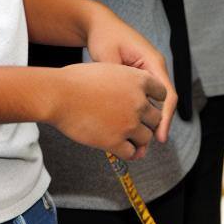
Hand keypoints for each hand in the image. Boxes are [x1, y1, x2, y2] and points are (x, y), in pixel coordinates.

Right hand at [45, 62, 166, 161]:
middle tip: (136, 125)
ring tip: (128, 138)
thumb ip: (127, 83)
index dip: (154, 101)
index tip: (146, 106)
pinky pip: (131, 152)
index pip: (162, 94)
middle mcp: (139, 102)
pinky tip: (120, 149)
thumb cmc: (78, 80)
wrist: (60, 94)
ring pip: (146, 137)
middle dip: (147, 122)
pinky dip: (128, 152)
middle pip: (156, 118)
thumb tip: (133, 95)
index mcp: (140, 80)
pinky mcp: (115, 141)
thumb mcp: (111, 70)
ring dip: (138, 139)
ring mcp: (129, 123)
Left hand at [84, 5, 176, 142]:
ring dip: (150, 119)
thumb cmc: (105, 37)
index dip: (166, 118)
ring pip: (155, 100)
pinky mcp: (138, 75)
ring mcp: (147, 71)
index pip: (167, 94)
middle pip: (165, 101)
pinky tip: (131, 124)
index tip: (160, 137)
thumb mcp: (109, 56)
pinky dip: (141, 111)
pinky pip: (146, 96)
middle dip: (159, 123)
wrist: (100, 25)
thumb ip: (117, 78)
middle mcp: (154, 67)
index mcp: (153, 62)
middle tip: (147, 146)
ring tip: (139, 141)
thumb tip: (121, 101)